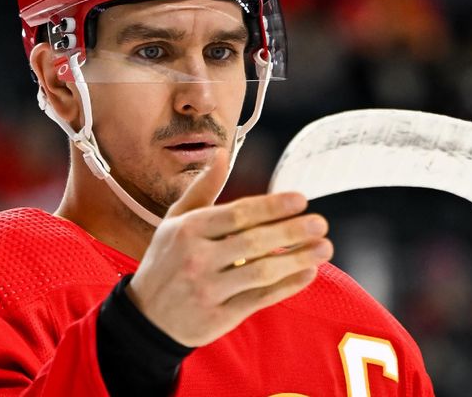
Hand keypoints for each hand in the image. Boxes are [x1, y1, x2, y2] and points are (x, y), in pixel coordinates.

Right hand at [126, 149, 332, 346]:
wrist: (146, 316)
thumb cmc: (166, 260)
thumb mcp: (175, 220)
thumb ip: (203, 188)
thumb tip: (222, 154)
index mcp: (188, 230)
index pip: (238, 213)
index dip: (272, 206)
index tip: (301, 199)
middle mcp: (196, 258)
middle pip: (254, 241)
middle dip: (292, 231)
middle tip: (321, 223)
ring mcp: (208, 289)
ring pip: (262, 272)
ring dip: (298, 259)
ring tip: (325, 248)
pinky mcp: (219, 317)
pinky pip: (260, 298)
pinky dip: (288, 286)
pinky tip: (308, 273)